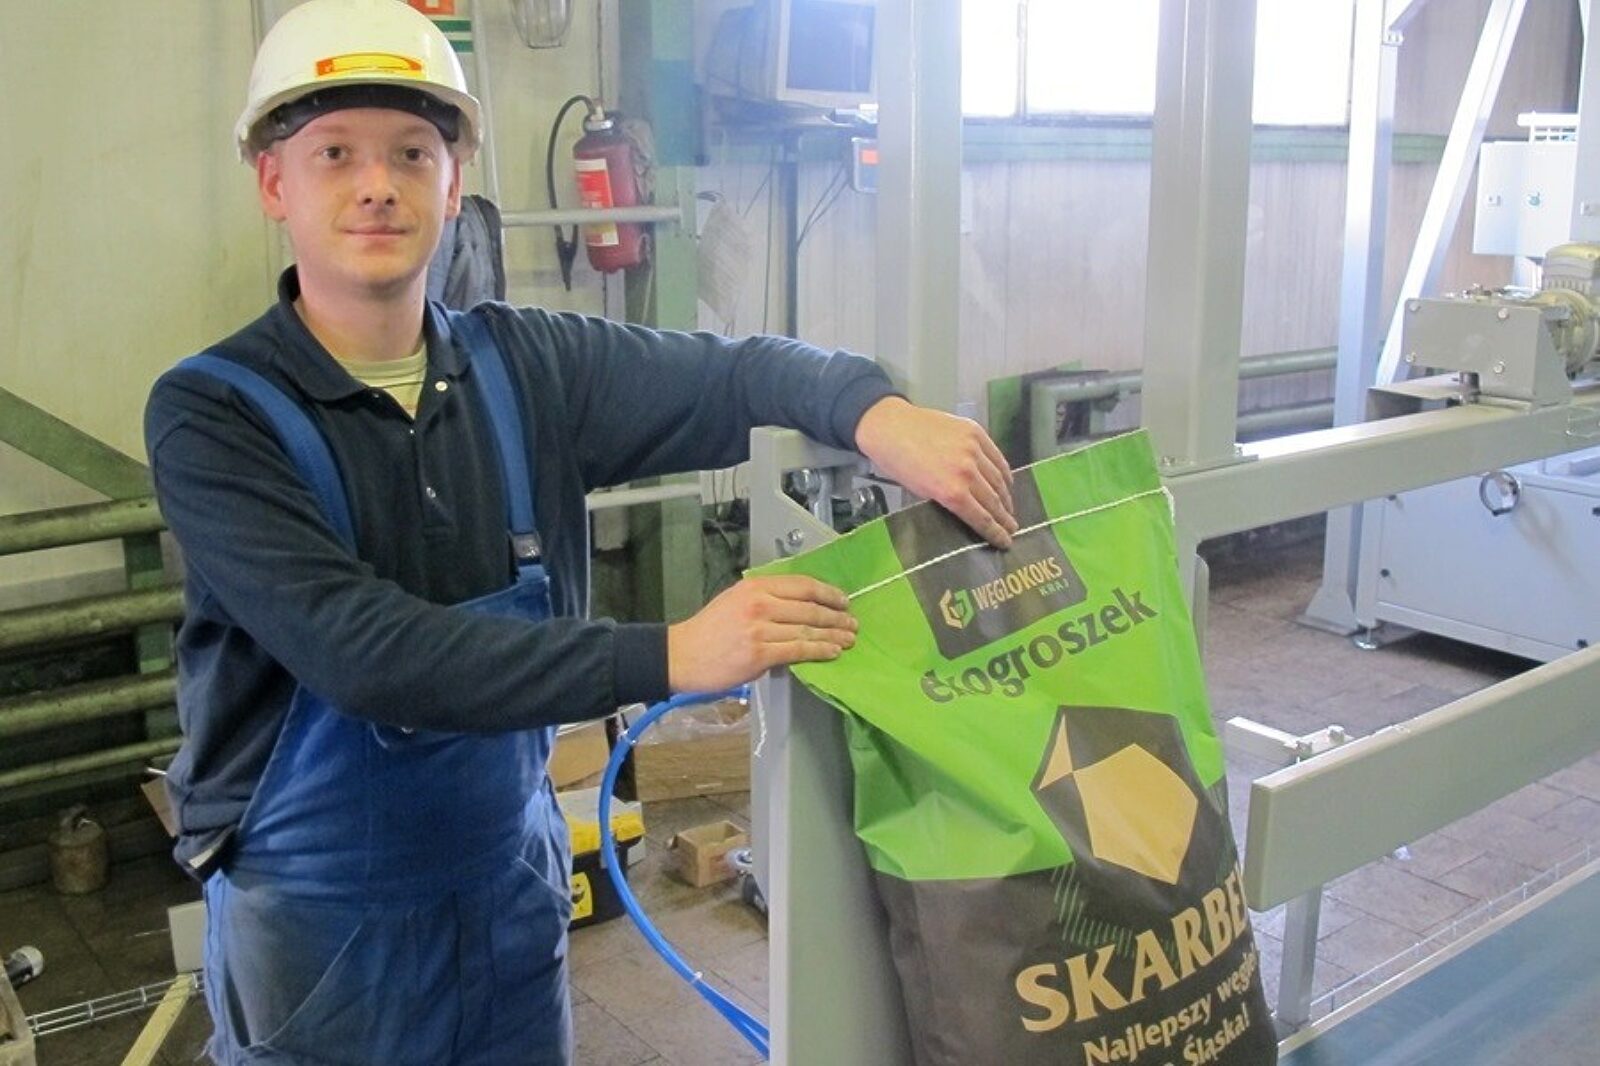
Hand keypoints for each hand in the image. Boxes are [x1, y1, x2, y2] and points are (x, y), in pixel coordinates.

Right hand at [667, 575, 857, 690]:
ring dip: (833, 635)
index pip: (802, 585)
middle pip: (810, 608)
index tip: (843, 600)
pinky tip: (832, 652)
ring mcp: (760, 629)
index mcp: (755, 586)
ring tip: (848, 639)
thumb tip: (799, 607)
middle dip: (836, 616)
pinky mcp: (760, 654)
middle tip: (852, 623)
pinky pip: (798, 650)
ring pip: (808, 629)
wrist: (681, 655)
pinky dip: (819, 651)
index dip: (828, 593)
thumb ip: (765, 600)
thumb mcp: (735, 601)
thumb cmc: (708, 631)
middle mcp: (760, 604)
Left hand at [854, 397, 1017, 548]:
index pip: (982, 518)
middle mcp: (967, 472)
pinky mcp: (976, 432)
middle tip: (1012, 528)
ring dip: (1006, 496)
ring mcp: (974, 449)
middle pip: (994, 501)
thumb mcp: (920, 492)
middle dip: (1005, 518)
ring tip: (1009, 508)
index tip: (1006, 542)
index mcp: (951, 491)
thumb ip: (947, 502)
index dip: (996, 533)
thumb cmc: (898, 464)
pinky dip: (1004, 472)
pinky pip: (997, 457)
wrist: (891, 426)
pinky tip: (1006, 481)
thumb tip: (968, 512)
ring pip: (999, 479)